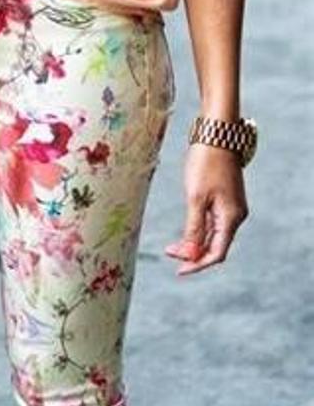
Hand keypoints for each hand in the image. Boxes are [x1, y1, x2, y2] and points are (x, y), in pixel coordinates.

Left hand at [164, 142, 248, 274]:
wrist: (217, 135)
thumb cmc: (206, 163)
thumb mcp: (195, 198)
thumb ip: (194, 228)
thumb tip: (190, 254)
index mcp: (231, 218)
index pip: (217, 253)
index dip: (198, 265)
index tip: (178, 270)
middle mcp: (235, 216)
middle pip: (215, 246)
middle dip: (193, 254)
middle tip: (169, 253)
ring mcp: (231, 208)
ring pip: (213, 235)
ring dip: (194, 243)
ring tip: (172, 246)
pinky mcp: (225, 200)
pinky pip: (213, 223)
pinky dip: (198, 231)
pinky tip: (184, 233)